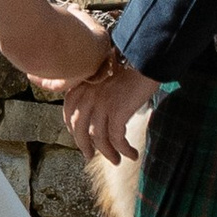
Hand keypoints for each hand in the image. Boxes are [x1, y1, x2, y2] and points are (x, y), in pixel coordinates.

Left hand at [64, 47, 153, 167]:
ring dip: (108, 153)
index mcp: (82, 84)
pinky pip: (116, 139)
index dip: (75, 130)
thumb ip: (97, 89)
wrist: (146, 56)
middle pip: (79, 128)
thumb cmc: (130, 65)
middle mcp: (87, 95)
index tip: (82, 140)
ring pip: (98, 138)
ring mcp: (101, 103)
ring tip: (116, 160)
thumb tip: (99, 110)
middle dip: (84, 146)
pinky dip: (124, 150)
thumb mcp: (106, 75)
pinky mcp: (117, 111)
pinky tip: (132, 154)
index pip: (69, 113)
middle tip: (91, 156)